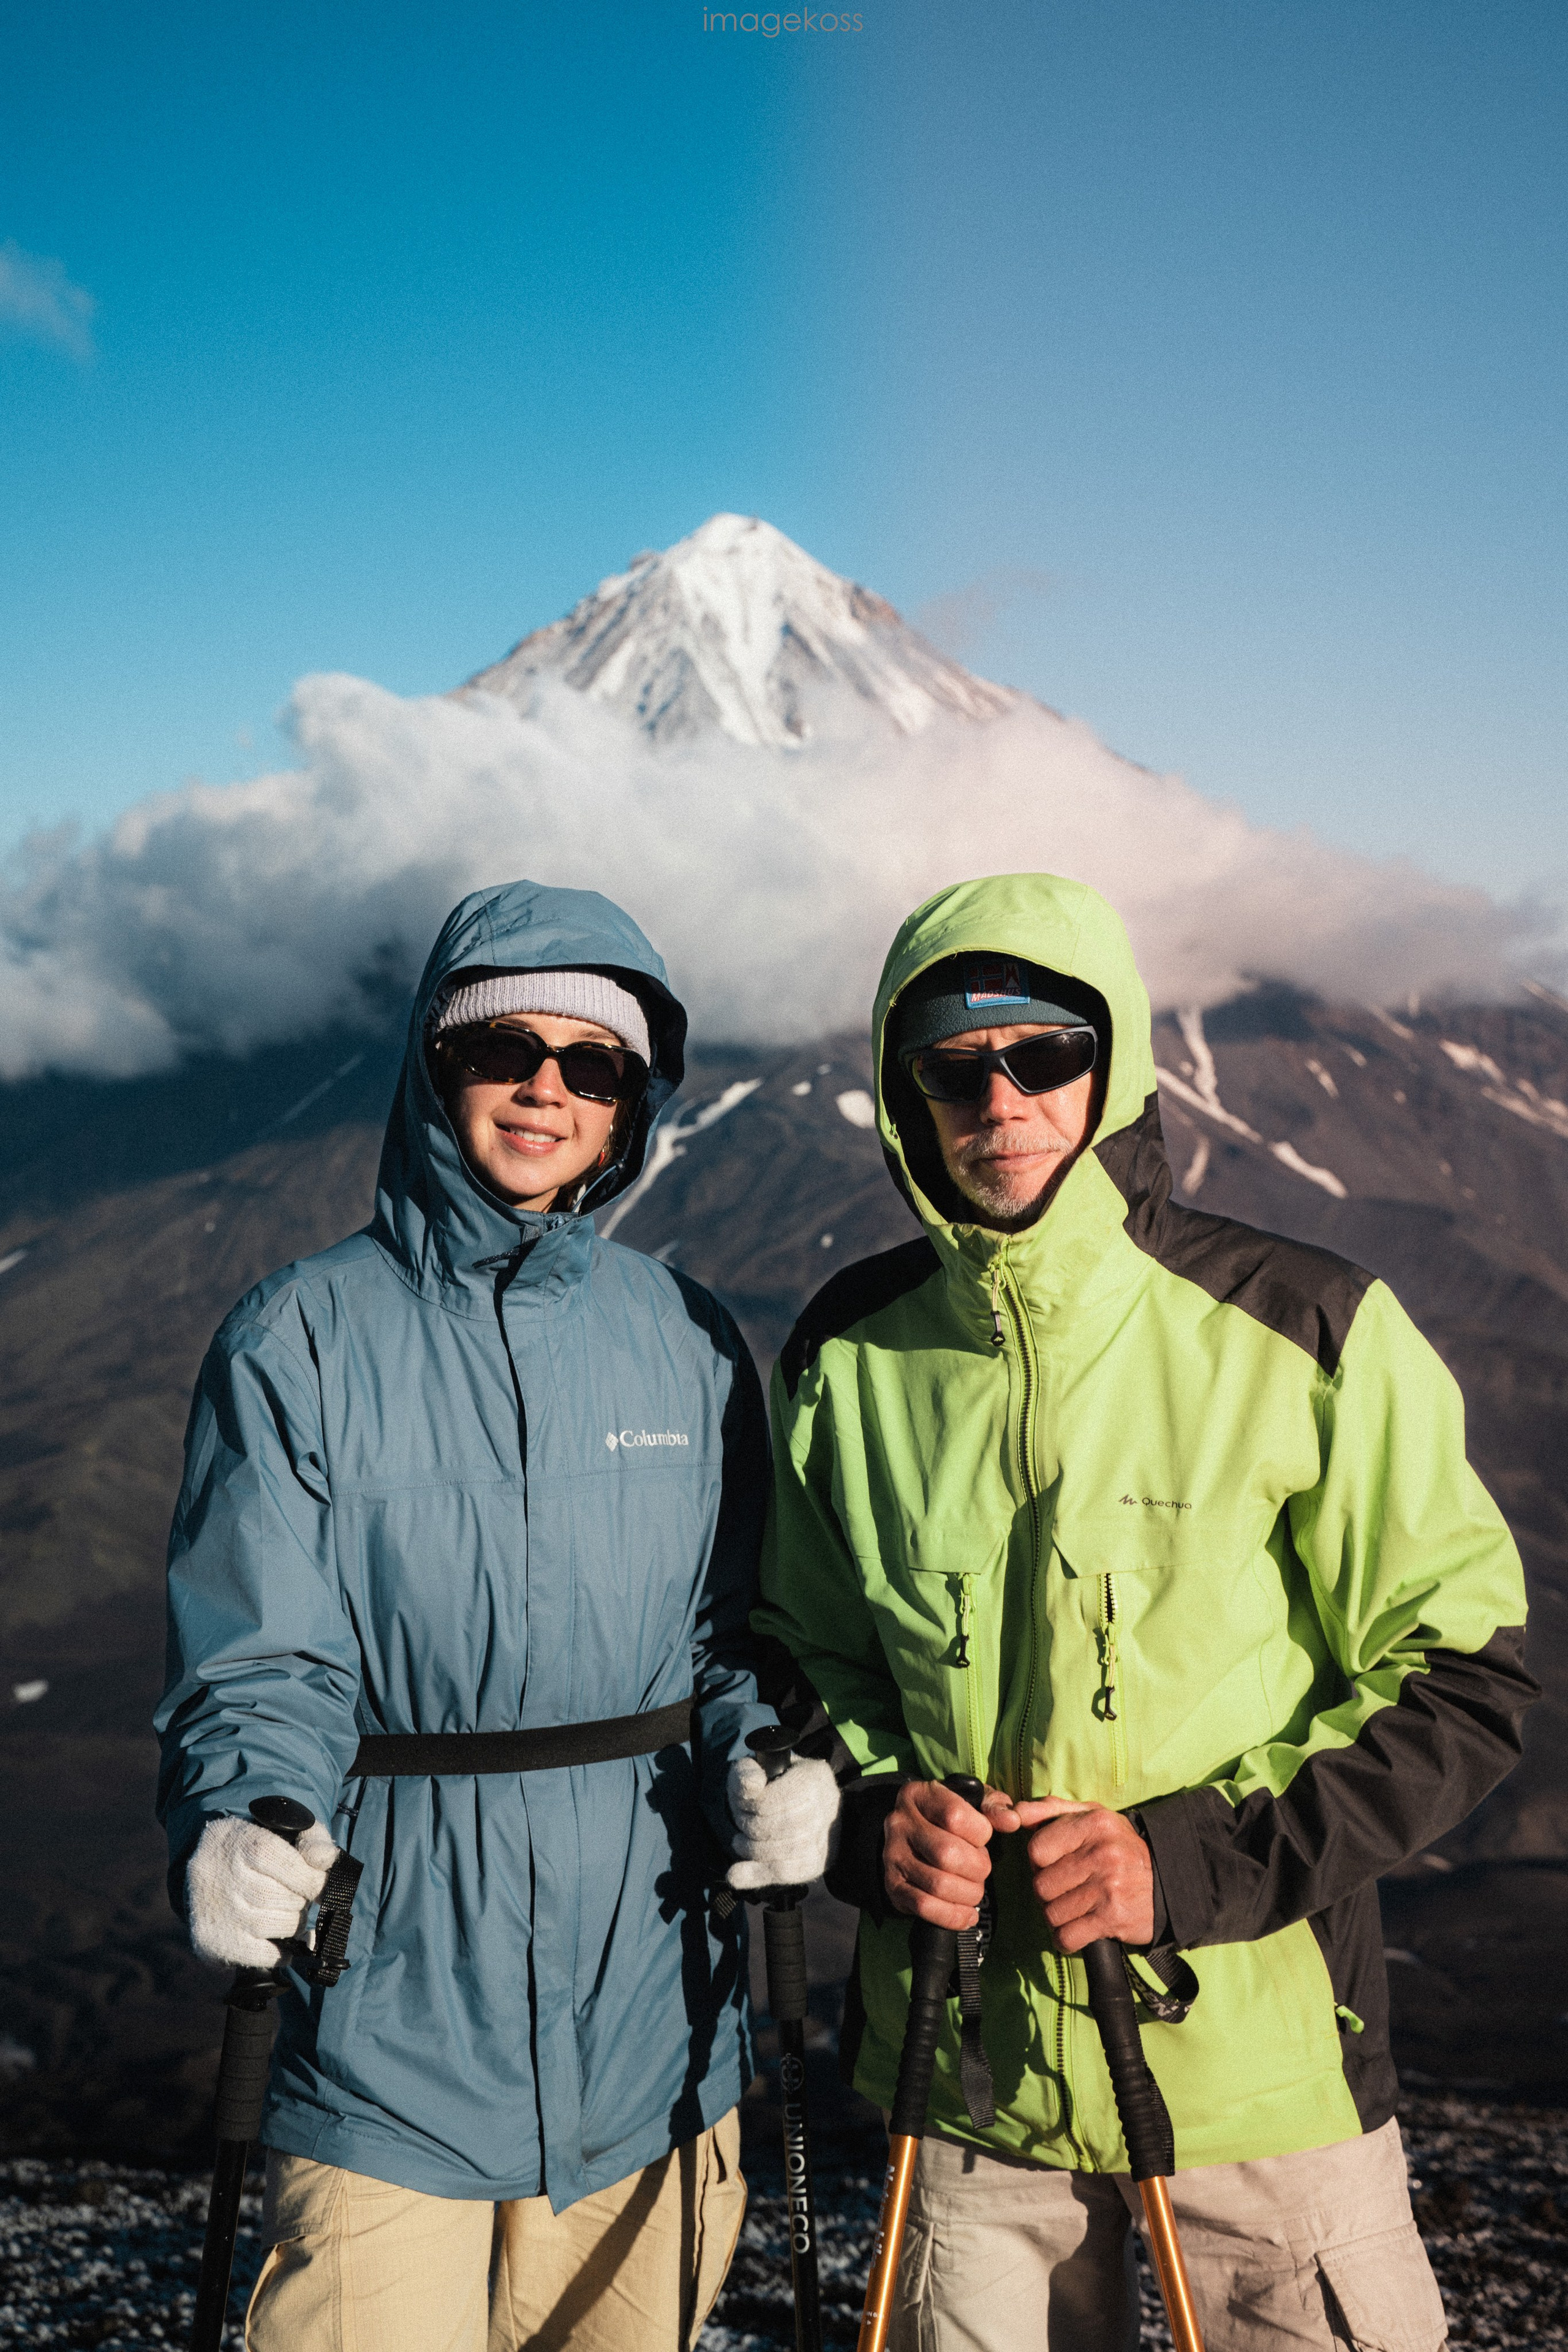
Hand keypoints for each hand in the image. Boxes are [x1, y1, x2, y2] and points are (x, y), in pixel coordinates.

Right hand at [186, 1814, 339, 1968]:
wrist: (201, 1868)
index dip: (312, 1878)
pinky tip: (283, 1943)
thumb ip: (312, 1839)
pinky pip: (260, 1955)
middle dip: (301, 1900)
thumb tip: (327, 1861)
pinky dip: (281, 1952)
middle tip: (300, 1899)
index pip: (285, 1863)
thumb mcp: (282, 1828)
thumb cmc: (254, 1848)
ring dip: (294, 1923)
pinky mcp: (213, 1941)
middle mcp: (222, 1876)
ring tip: (291, 1914)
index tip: (321, 1885)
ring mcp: (217, 1911)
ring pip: (275, 1924)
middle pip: (280, 1896)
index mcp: (239, 1841)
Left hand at [726, 1753, 840, 1890]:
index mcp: (813, 1778)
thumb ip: (746, 1772)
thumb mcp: (757, 1769)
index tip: (744, 1801)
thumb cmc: (778, 1784)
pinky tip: (737, 1873)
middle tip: (742, 1822)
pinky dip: (755, 1874)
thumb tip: (751, 1785)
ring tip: (741, 1842)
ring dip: (750, 1849)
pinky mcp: (816, 1863)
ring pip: (776, 1853)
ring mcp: (823, 1838)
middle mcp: (825, 1808)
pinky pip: (783, 1873)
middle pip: (771, 1828)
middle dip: (747, 1826)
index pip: (767, 1802)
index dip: (746, 1805)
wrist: (811, 1805)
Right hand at [883, 1780, 1017, 1929]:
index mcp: (919, 1795)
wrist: (912, 1838)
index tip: (982, 1839)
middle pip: (946, 1854)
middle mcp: (900, 1823)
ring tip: (974, 1889)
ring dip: (968, 1894)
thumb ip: (993, 1807)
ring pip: (938, 1884)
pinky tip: (967, 1914)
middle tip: (981, 1869)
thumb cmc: (948, 1819)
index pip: (955, 1816)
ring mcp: (892, 1856)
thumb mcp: (970, 1803)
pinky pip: (925, 1907)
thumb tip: (1012, 1820)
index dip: (980, 1833)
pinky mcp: (892, 1886)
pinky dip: (953, 1916)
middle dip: (977, 1868)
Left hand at [1013, 1797, 1152, 1951]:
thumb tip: (1016, 1813)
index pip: (1036, 1849)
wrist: (1169, 1883)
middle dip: (1049, 1892)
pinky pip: (1067, 1937)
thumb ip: (1051, 1810)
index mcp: (1093, 1823)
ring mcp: (1108, 1887)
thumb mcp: (1092, 1818)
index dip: (1040, 1861)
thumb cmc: (1119, 1848)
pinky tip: (1080, 1929)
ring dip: (1059, 1916)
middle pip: (1041, 1885)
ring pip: (1051, 1914)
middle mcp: (1101, 1853)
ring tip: (1077, 1907)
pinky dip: (1067, 1939)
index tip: (1056, 1863)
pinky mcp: (1113, 1918)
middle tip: (1068, 1889)